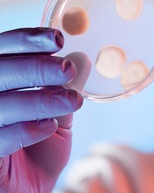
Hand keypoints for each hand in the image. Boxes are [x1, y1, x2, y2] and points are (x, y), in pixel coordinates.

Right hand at [0, 28, 82, 191]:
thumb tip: (82, 59)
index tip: (58, 39)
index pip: (4, 50)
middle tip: (67, 69)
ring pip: (0, 103)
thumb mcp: (57, 115)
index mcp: (0, 83)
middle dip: (36, 67)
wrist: (27, 190)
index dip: (27, 41)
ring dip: (39, 99)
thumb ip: (66, 90)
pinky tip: (48, 126)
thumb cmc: (39, 149)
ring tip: (72, 101)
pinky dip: (24, 130)